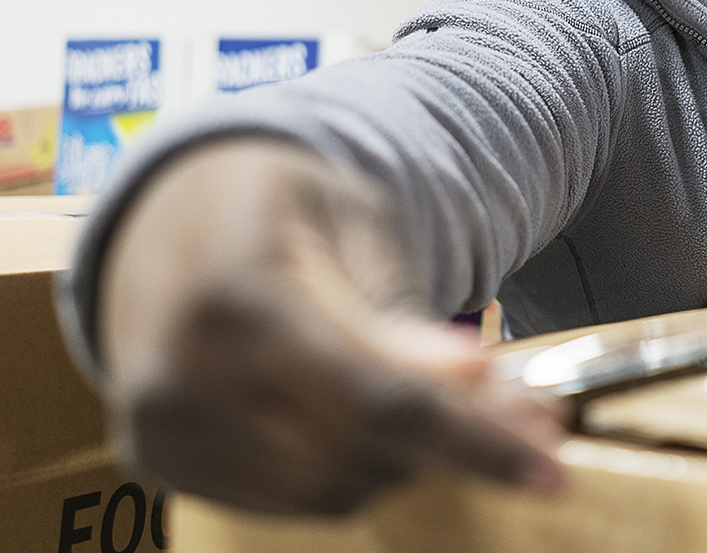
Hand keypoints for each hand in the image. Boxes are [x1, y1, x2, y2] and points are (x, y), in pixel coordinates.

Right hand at [98, 138, 564, 513]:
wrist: (165, 212)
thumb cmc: (278, 205)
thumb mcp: (353, 226)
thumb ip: (402, 316)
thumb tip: (475, 386)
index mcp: (236, 293)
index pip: (376, 399)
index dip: (472, 440)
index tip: (549, 467)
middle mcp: (181, 372)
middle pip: (355, 454)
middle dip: (453, 445)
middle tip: (524, 420)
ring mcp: (160, 427)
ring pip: (325, 491)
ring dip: (401, 463)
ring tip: (443, 409)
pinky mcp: (158, 460)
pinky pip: (283, 502)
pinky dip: (344, 472)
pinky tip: (372, 425)